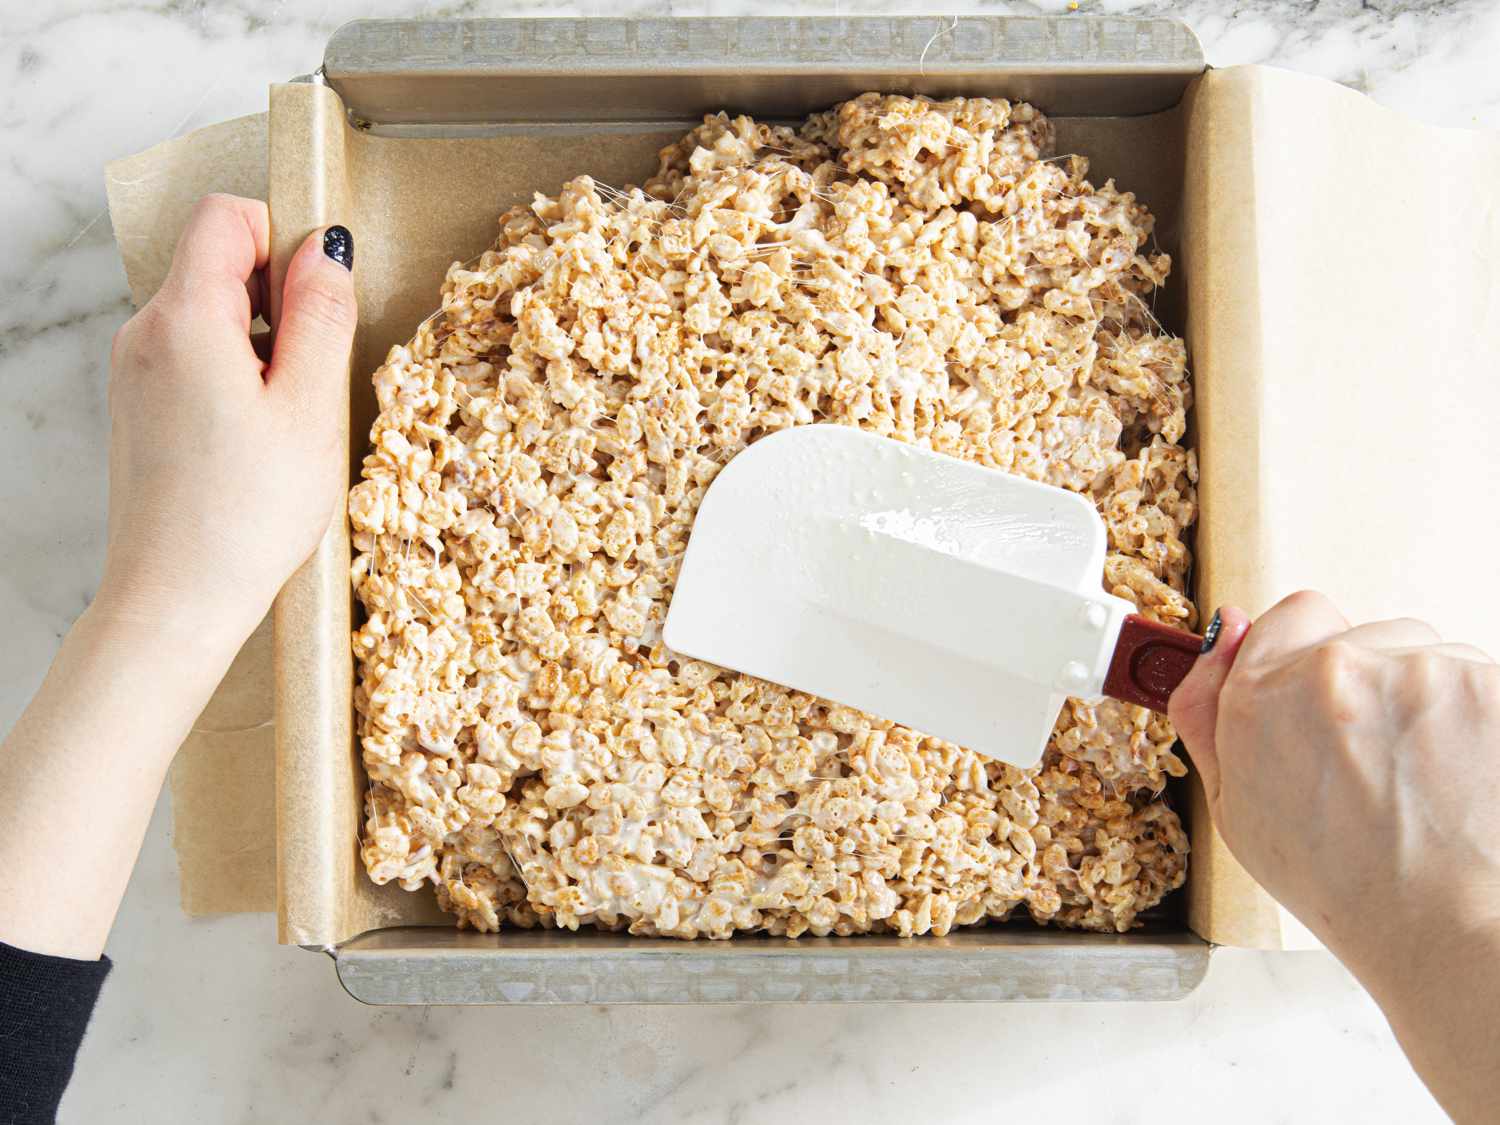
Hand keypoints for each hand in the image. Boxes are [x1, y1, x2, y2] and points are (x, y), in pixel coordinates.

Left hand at [0, 195, 355, 961]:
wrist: (174, 602)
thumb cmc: (244, 517)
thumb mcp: (310, 410)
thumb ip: (320, 315)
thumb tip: (326, 248)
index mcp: (184, 319)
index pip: (226, 216)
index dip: (283, 237)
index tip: (320, 297)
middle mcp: (144, 333)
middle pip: (217, 262)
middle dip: (277, 297)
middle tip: (311, 376)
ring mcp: (135, 370)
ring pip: (209, 311)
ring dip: (261, 343)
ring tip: (286, 418)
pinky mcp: (139, 404)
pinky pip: (194, 354)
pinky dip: (235, 374)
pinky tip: (257, 437)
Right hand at [1170, 593, 1499, 1120]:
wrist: (1448, 930)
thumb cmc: (1347, 885)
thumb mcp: (1237, 809)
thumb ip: (1209, 714)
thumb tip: (1220, 640)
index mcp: (1262, 694)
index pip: (1293, 615)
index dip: (1306, 657)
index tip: (1320, 696)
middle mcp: (1336, 670)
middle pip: (1365, 636)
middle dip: (1369, 684)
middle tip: (1373, 758)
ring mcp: (1421, 673)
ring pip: (1425, 658)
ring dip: (1424, 700)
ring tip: (1421, 776)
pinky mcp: (1488, 686)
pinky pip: (1476, 680)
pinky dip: (1474, 719)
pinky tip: (1459, 773)